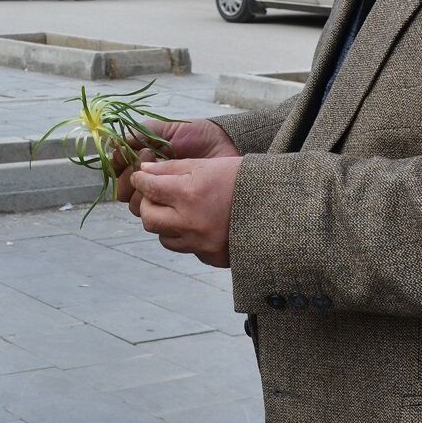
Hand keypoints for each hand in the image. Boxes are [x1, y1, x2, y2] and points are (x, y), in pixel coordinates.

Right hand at [113, 117, 240, 204]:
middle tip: (151, 158)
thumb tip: (113, 143)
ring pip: (135, 204)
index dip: (122, 162)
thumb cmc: (199, 135)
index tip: (137, 151)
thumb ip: (141, 133)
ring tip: (163, 174)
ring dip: (142, 191)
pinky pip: (155, 216)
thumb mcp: (169, 129)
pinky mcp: (175, 210)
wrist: (227, 147)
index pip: (118, 168)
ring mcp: (161, 197)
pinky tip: (171, 192)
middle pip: (123, 189)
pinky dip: (157, 206)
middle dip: (132, 176)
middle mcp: (148, 180)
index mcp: (142, 161)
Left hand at [128, 158, 242, 267]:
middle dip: (148, 204)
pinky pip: (187, 249)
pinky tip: (198, 224)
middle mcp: (191, 222)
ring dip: (164, 224)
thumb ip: (173, 168)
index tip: (141, 176)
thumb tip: (144, 171)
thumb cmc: (245, 180)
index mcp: (190, 194)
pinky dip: (186, 237)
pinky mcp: (211, 257)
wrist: (280, 206)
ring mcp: (201, 244)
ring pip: (163, 238)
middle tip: (155, 195)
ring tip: (177, 211)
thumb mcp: (209, 165)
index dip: (141, 180)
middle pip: (149, 218)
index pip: (149, 188)